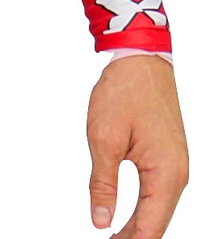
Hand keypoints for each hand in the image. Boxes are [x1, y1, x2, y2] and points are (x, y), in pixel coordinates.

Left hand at [87, 53, 187, 237]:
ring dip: (137, 227)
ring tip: (113, 237)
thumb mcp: (103, 138)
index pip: (149, 228)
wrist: (140, 58)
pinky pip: (159, 193)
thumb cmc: (124, 90)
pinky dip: (144, 210)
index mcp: (165, 174)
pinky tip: (127, 217)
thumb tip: (101, 221)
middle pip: (156, 224)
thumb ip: (103, 184)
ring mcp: (176, 165)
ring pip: (158, 210)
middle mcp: (177, 174)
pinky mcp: (169, 157)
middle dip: (133, 238)